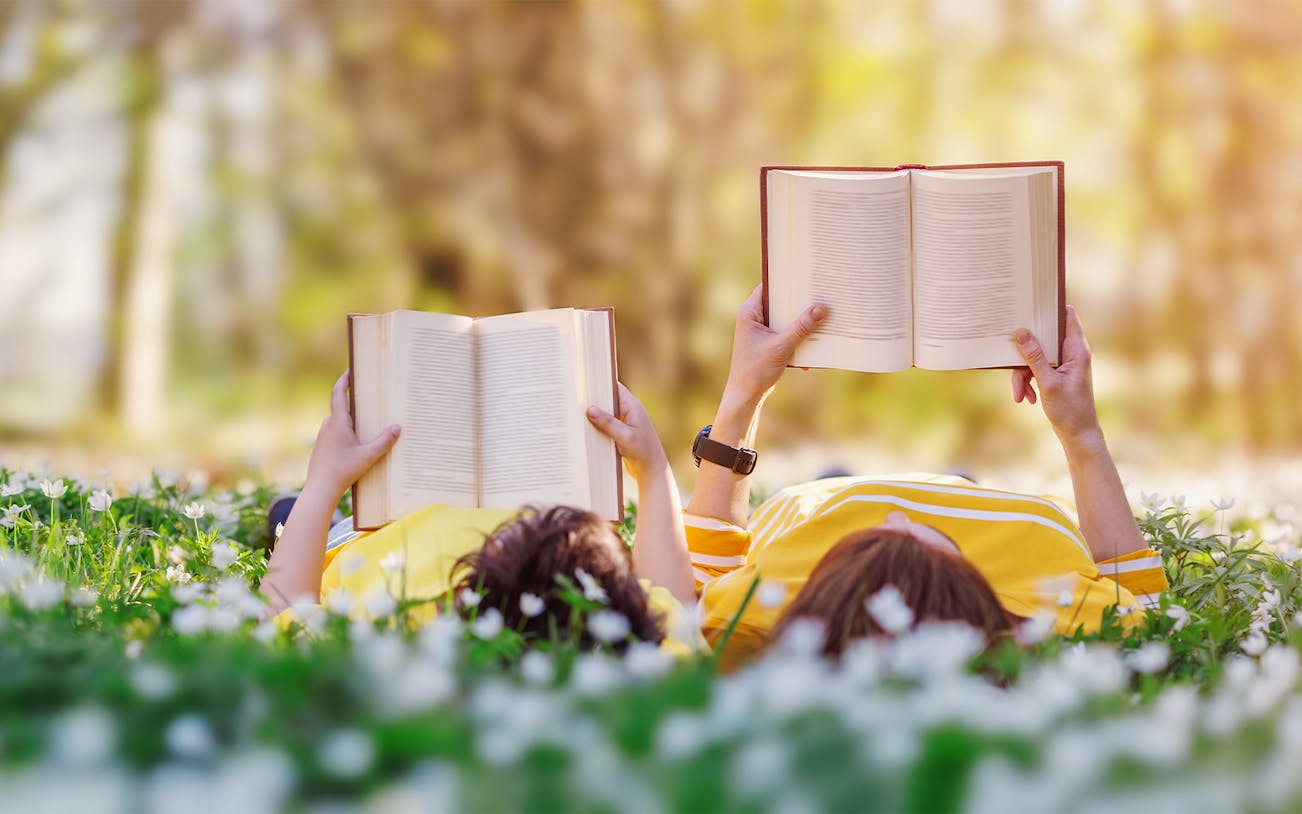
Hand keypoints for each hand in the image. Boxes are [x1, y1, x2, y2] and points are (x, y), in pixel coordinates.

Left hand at [304, 372, 400, 497]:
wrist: (320, 488)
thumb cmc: (343, 471)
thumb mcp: (368, 456)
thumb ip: (384, 441)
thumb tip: (398, 428)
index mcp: (338, 422)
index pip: (339, 393)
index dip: (344, 380)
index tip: (350, 370)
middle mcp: (328, 425)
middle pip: (341, 407)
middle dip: (353, 401)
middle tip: (367, 396)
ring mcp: (323, 436)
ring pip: (338, 421)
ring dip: (350, 419)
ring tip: (366, 422)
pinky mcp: (321, 446)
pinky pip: (335, 433)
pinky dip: (345, 432)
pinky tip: (355, 443)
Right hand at [586, 382, 669, 483]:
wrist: (652, 470)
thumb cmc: (643, 452)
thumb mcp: (625, 436)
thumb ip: (608, 423)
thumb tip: (590, 409)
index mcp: (633, 406)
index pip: (615, 388)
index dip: (601, 384)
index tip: (586, 383)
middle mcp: (629, 411)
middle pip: (608, 399)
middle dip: (594, 399)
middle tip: (576, 399)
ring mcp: (625, 422)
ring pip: (606, 412)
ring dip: (595, 414)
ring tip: (576, 413)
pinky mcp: (621, 432)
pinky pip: (606, 424)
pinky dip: (597, 425)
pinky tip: (585, 428)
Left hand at [724, 284, 826, 404]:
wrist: (746, 395)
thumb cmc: (756, 370)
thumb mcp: (781, 347)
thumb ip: (801, 328)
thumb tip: (821, 308)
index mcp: (749, 312)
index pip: (770, 287)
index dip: (788, 282)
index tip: (807, 278)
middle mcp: (753, 317)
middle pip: (781, 302)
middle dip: (800, 303)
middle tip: (821, 297)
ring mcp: (761, 329)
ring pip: (786, 318)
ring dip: (802, 322)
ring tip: (822, 319)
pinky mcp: (769, 341)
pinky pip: (787, 332)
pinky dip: (799, 337)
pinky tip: (813, 346)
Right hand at [1011, 306, 1101, 446]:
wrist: (1078, 434)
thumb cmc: (1069, 409)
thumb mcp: (1047, 382)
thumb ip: (1034, 356)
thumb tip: (1020, 331)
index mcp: (1076, 349)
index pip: (1067, 315)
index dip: (1049, 309)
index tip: (1030, 307)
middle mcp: (1071, 352)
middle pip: (1043, 338)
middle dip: (1025, 353)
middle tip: (1012, 361)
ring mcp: (1064, 363)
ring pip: (1036, 356)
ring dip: (1024, 374)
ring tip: (1020, 394)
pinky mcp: (1056, 374)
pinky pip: (1036, 369)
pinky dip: (1029, 382)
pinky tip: (1027, 397)